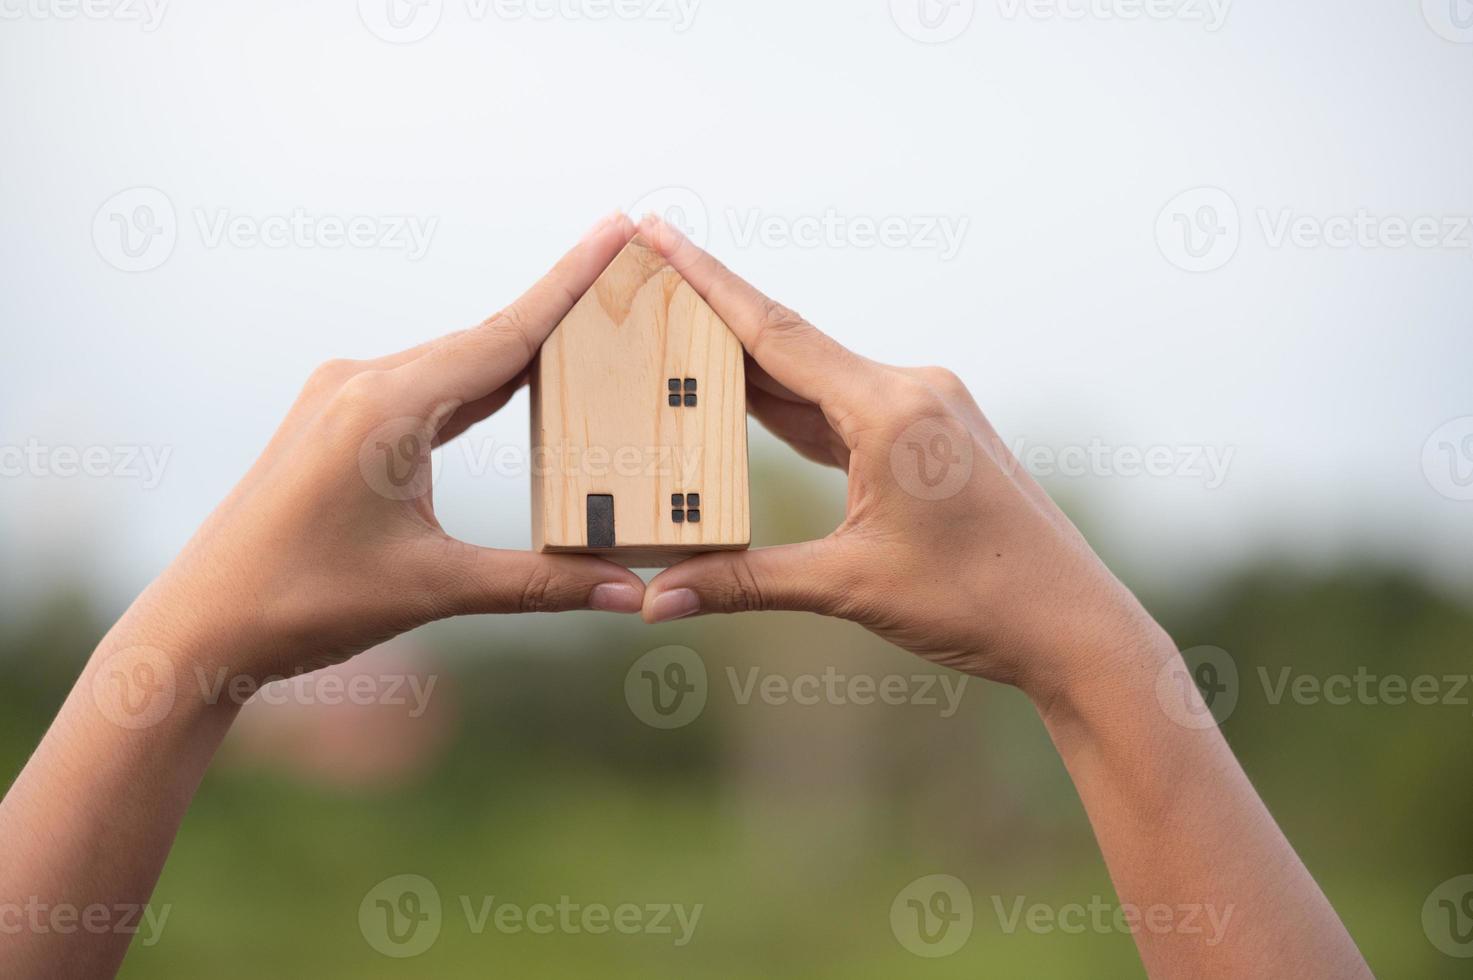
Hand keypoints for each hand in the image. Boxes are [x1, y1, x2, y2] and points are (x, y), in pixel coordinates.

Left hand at [135, 212, 646, 684]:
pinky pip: (424, 385)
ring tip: (587, 325)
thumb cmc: (302, 603)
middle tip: (626, 274)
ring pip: (454, 361)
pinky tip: (514, 380)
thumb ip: (537, 584)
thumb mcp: (432, 589)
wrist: (201, 623)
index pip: (504, 335)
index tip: (617, 228)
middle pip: (485, 337)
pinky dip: (477, 382)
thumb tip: (628, 592)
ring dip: (519, 348)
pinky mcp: (335, 419)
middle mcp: (361, 383)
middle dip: (560, 309)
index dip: (570, 283)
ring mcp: (342, 396)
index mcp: (385, 407)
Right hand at [636, 215, 1164, 703]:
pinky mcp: (929, 435)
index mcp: (892, 409)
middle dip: (712, 318)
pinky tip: (745, 399)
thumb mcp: (852, 586)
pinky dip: (790, 406)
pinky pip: (842, 408)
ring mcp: (924, 409)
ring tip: (677, 339)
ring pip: (815, 378)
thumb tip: (660, 599)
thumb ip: (749, 582)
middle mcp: (911, 390)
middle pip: (789, 345)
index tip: (657, 232)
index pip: (776, 334)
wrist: (1072, 624)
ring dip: (748, 364)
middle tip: (644, 282)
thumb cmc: (980, 600)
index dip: (707, 283)